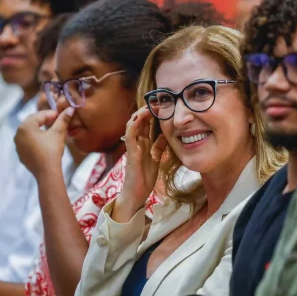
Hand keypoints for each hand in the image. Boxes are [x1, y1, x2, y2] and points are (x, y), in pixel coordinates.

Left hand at [15, 108, 73, 178]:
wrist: (46, 172)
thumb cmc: (51, 150)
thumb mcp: (58, 133)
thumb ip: (63, 120)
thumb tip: (70, 109)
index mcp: (25, 126)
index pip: (40, 115)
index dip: (52, 114)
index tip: (62, 115)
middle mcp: (18, 134)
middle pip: (33, 122)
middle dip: (45, 120)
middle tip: (57, 121)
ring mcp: (17, 145)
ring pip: (30, 132)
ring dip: (39, 130)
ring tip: (51, 131)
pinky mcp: (20, 154)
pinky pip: (28, 142)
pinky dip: (35, 140)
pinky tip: (44, 142)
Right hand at [112, 107, 167, 221]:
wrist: (137, 194)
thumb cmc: (144, 178)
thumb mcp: (156, 159)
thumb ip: (159, 147)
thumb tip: (167, 134)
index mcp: (143, 144)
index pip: (146, 124)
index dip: (153, 113)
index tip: (163, 105)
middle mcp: (137, 143)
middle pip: (140, 121)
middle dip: (148, 110)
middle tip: (158, 101)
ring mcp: (132, 147)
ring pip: (133, 125)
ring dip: (140, 114)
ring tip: (149, 106)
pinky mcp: (131, 153)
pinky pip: (130, 135)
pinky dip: (134, 125)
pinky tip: (140, 117)